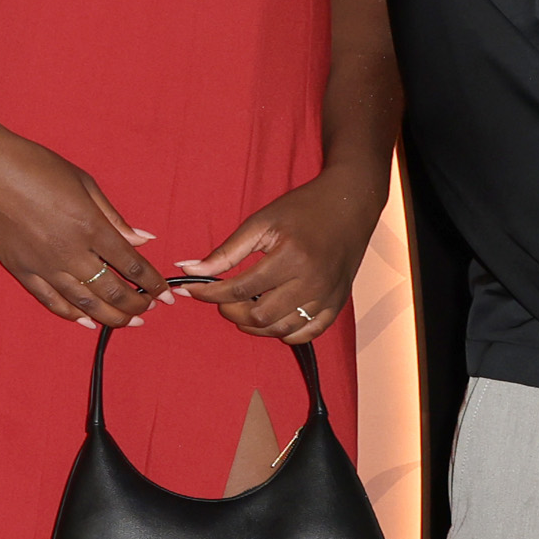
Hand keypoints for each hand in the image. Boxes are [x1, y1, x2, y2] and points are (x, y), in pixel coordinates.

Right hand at [0, 121, 163, 329]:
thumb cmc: (36, 166)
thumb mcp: (83, 183)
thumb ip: (113, 217)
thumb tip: (142, 240)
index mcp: (90, 226)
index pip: (131, 264)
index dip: (151, 283)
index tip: (164, 294)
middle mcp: (70, 251)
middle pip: (111, 290)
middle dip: (135, 304)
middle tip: (148, 309)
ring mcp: (43, 264)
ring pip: (84, 302)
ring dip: (110, 316)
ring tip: (127, 322)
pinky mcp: (21, 270)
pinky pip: (50, 300)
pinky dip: (71, 314)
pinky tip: (87, 322)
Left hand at [176, 174, 378, 348]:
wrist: (350, 205)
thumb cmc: (303, 209)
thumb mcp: (261, 222)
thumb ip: (226, 251)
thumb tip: (188, 269)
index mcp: (290, 258)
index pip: (239, 289)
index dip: (208, 293)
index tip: (190, 289)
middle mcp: (311, 282)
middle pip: (259, 316)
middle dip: (230, 311)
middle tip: (220, 298)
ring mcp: (327, 296)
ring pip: (281, 330)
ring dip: (254, 325)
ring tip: (241, 308)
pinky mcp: (337, 304)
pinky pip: (308, 333)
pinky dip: (284, 333)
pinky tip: (270, 319)